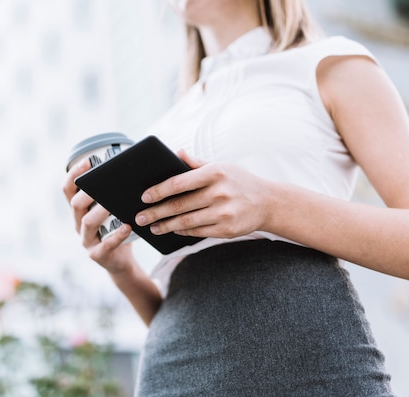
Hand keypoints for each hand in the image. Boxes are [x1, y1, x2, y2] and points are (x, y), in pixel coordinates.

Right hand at [62, 159, 135, 273]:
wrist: (121, 261)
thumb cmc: (117, 229)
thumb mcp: (112, 211)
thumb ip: (113, 196)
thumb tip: (128, 171)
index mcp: (80, 212)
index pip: (68, 190)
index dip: (74, 175)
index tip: (87, 162)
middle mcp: (79, 224)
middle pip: (75, 205)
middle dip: (88, 192)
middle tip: (104, 183)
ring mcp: (86, 240)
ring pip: (87, 223)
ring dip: (101, 211)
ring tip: (114, 204)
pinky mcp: (97, 254)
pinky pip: (105, 245)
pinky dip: (117, 235)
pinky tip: (128, 227)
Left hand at [135, 150, 270, 238]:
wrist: (268, 202)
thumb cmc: (239, 181)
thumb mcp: (221, 166)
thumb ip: (197, 162)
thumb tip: (176, 152)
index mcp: (214, 173)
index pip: (179, 182)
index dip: (159, 191)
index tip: (144, 196)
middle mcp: (219, 193)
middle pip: (179, 205)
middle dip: (155, 212)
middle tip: (140, 217)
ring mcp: (224, 213)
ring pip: (186, 221)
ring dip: (165, 225)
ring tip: (152, 227)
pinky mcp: (227, 230)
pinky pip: (197, 231)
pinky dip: (182, 231)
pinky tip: (172, 229)